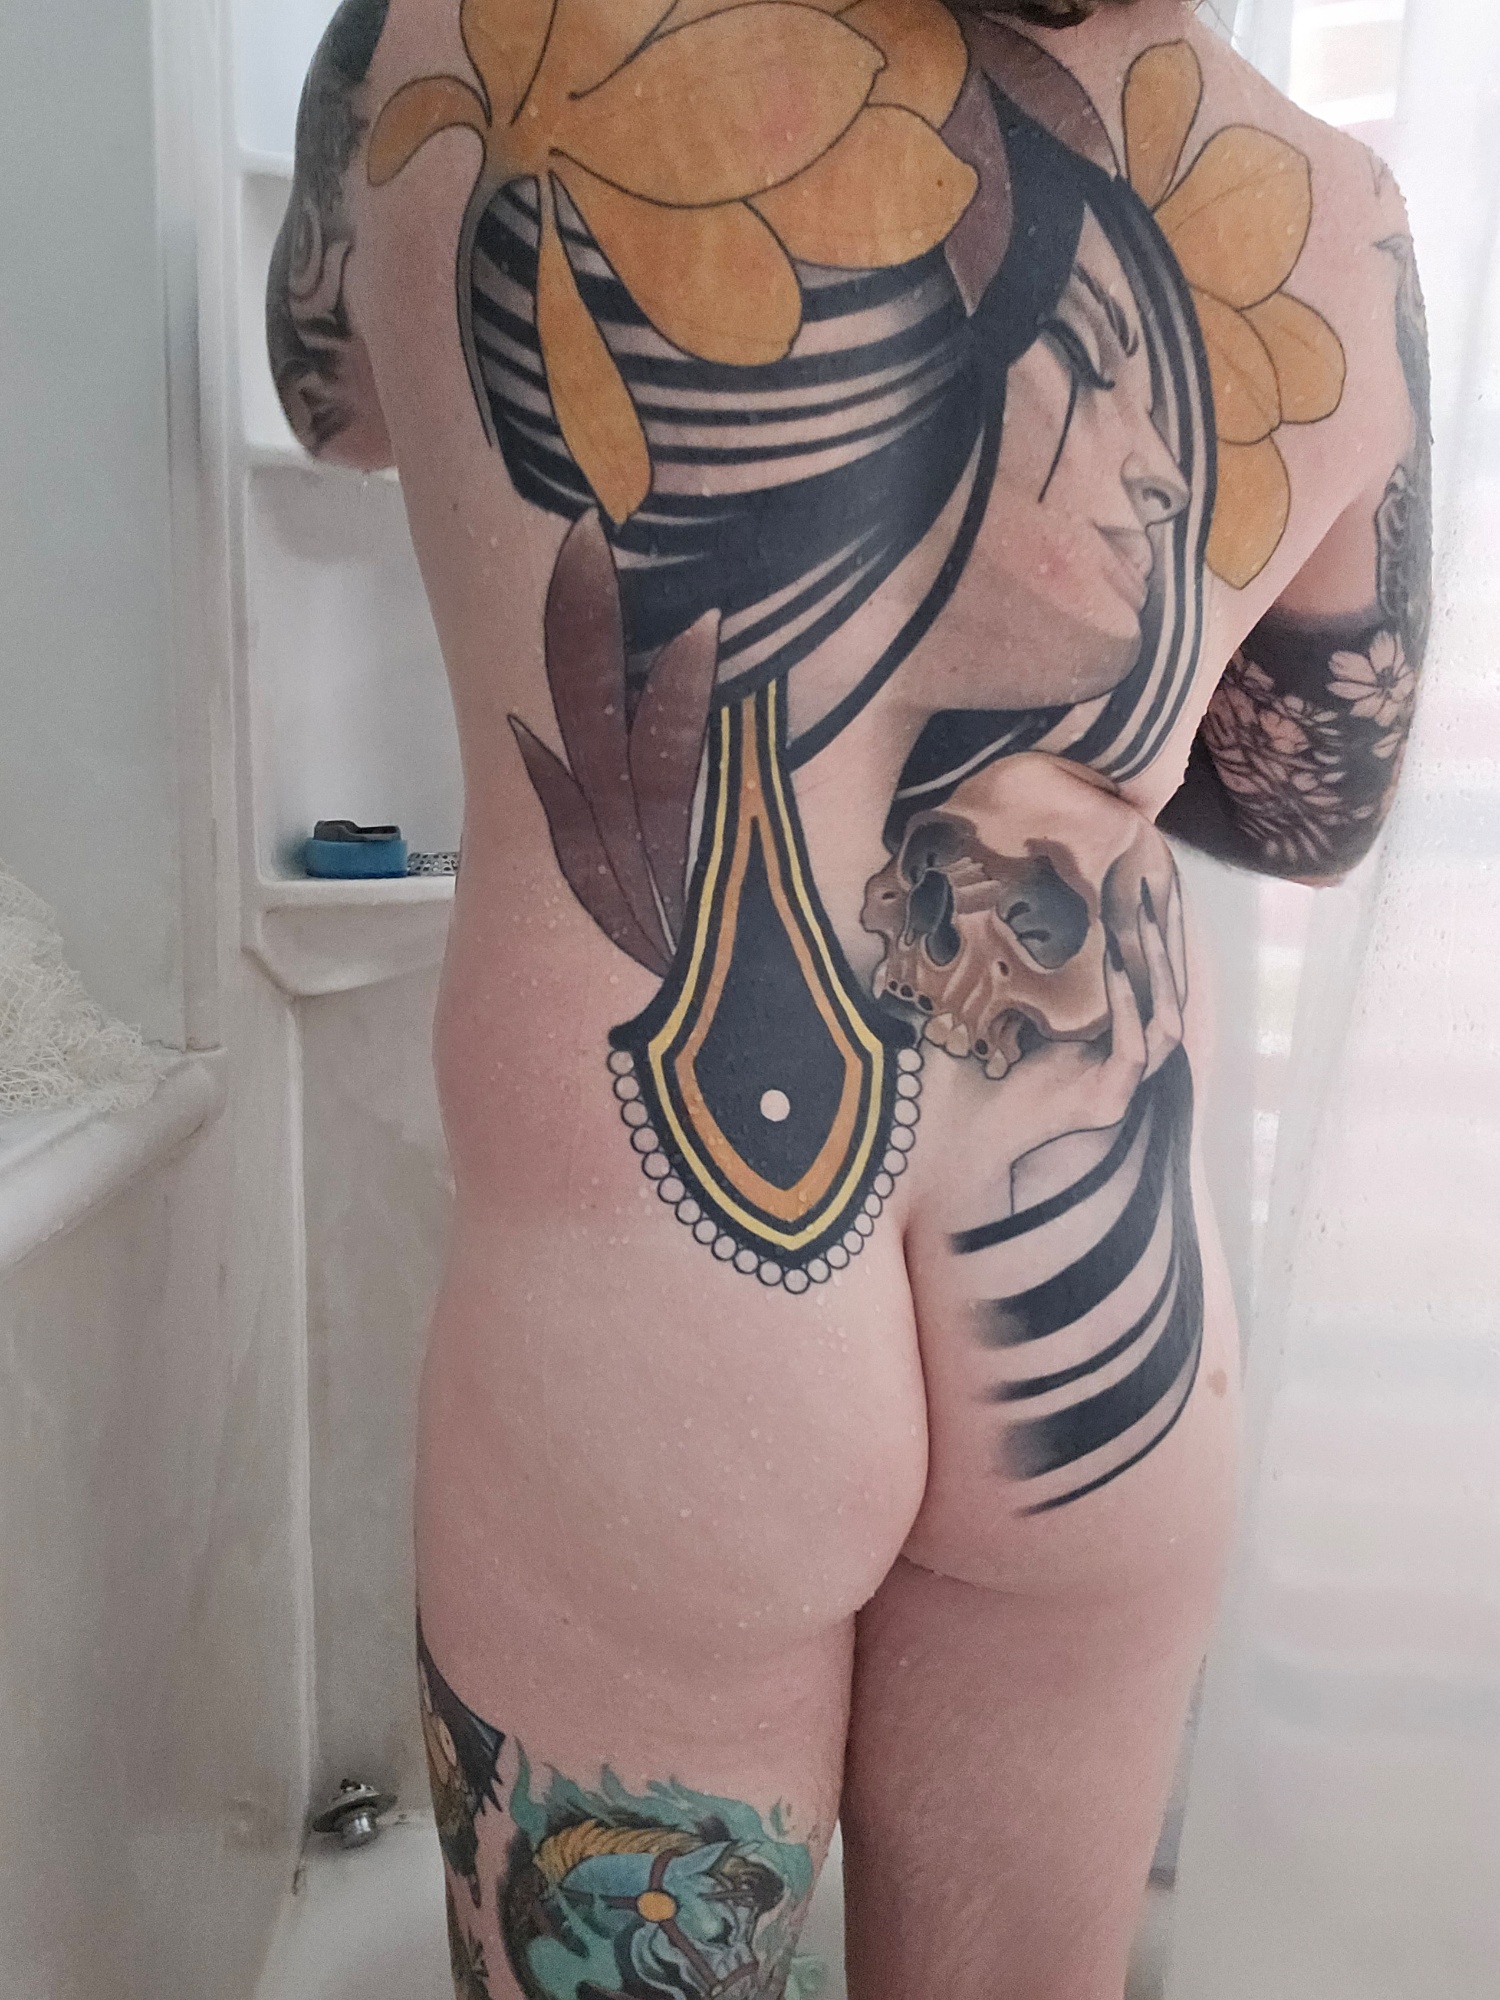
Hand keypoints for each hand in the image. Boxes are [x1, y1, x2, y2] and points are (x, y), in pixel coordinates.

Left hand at [977, 869, 1187, 1171]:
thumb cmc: (995, 1067)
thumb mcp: (1035, 1013)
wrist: (971, 1127)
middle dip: (1169, 949)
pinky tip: (1113, 967)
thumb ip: (1058, 981)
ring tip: (1141, 922)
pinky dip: (1127, 1006)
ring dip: (1157, 971)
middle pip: (1174, 1003)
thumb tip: (1057, 915)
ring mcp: (1125, 1090)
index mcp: (1119, 1047)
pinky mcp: (1109, 1102)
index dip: (1163, 946)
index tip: (1153, 895)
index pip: (1158, 992)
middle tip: (1155, 894)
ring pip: (1167, 1026)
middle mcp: (1131, 1070)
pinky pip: (1134, 1049)